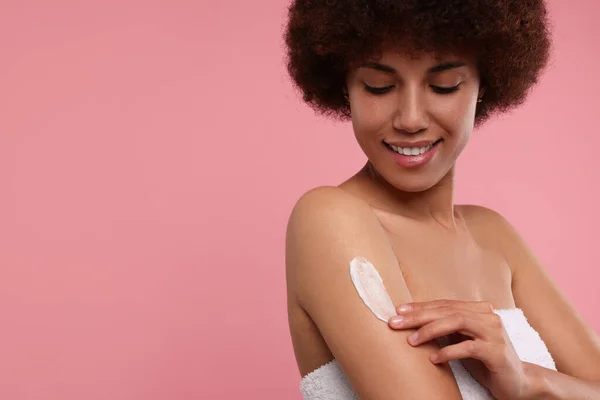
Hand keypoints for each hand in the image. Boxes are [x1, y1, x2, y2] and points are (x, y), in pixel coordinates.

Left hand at [387, 299, 534, 399]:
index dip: (420, 307)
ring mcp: (494, 332)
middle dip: (418, 316)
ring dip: (430, 330)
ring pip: (457, 322)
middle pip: (447, 310)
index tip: (398, 311)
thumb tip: (413, 322)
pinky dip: (448, 351)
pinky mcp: (497, 352)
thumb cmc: (485, 360)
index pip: (444, 304)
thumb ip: (446, 329)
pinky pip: (469, 347)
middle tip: (395, 323)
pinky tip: (433, 358)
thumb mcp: (463, 340)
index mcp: (478, 310)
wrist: (519, 382)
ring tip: (411, 340)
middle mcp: (487, 316)